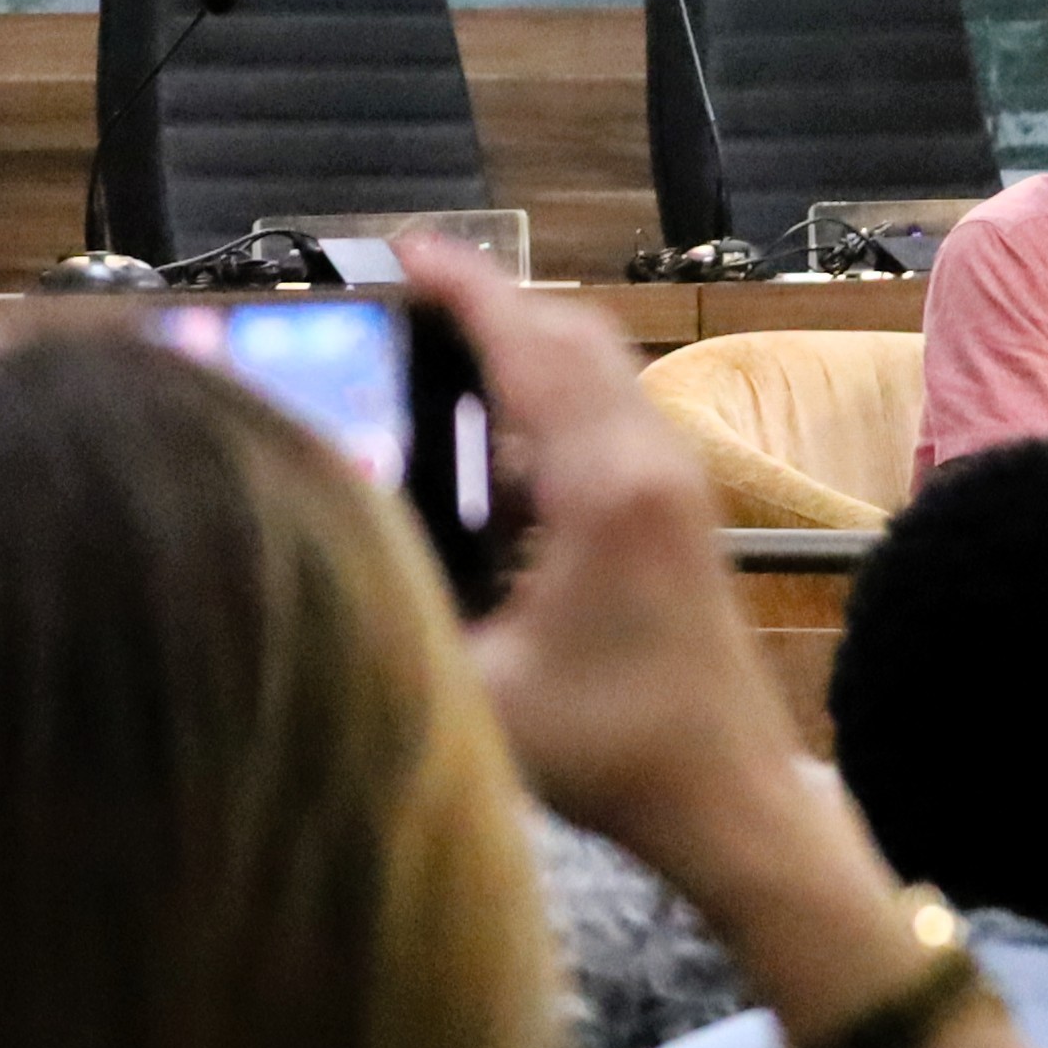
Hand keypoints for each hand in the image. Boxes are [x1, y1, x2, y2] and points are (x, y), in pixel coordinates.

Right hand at [418, 241, 841, 890]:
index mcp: (607, 489)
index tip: (409, 249)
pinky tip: (489, 452)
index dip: (468, 290)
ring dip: (524, 354)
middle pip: (573, 340)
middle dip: (491, 308)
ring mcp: (679, 487)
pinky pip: (612, 423)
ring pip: (599, 377)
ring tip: (433, 361)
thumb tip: (315, 547)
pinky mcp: (683, 517)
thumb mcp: (475, 690)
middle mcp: (654, 466)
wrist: (731, 798)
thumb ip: (397, 612)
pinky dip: (550, 405)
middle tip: (406, 300)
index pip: (531, 350)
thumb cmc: (615, 753)